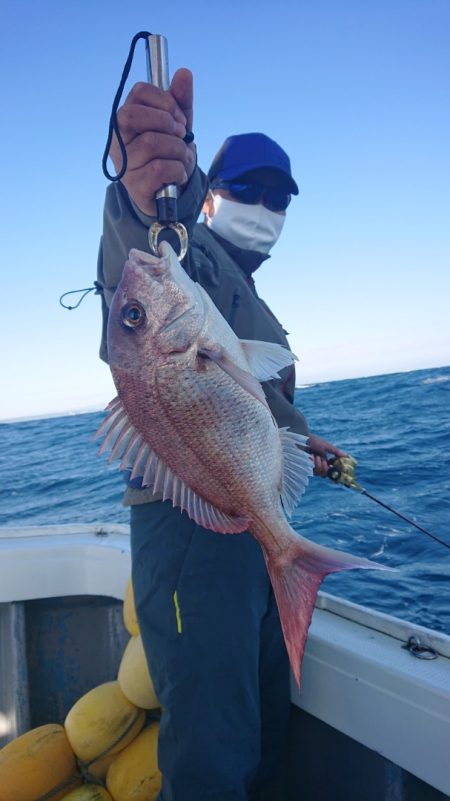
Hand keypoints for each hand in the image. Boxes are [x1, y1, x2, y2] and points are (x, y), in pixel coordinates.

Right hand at [110, 68, 195, 214]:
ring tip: (183, 158)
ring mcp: (124, 163)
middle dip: (165, 122)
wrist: (169, 194)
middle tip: (181, 134)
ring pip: (152, 143)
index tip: (180, 117)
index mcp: (127, 119)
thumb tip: (184, 72)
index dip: (164, 100)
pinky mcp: (135, 186)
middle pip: (133, 116)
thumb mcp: (178, 125)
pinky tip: (178, 175)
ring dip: (179, 150)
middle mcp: (119, 139)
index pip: (138, 92)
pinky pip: (160, 169)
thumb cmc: (169, 154)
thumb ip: (180, 101)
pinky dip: (178, 170)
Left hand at [306, 434, 347, 477]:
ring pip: (320, 473)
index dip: (334, 475)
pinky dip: (313, 463)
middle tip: (323, 460)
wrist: (301, 439)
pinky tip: (309, 456)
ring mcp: (312, 467)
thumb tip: (346, 456)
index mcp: (324, 460)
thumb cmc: (312, 441)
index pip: (331, 471)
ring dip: (319, 464)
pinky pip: (313, 470)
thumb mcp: (326, 446)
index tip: (338, 479)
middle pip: (326, 474)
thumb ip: (336, 452)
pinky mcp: (305, 468)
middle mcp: (318, 465)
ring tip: (315, 455)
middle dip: (326, 468)